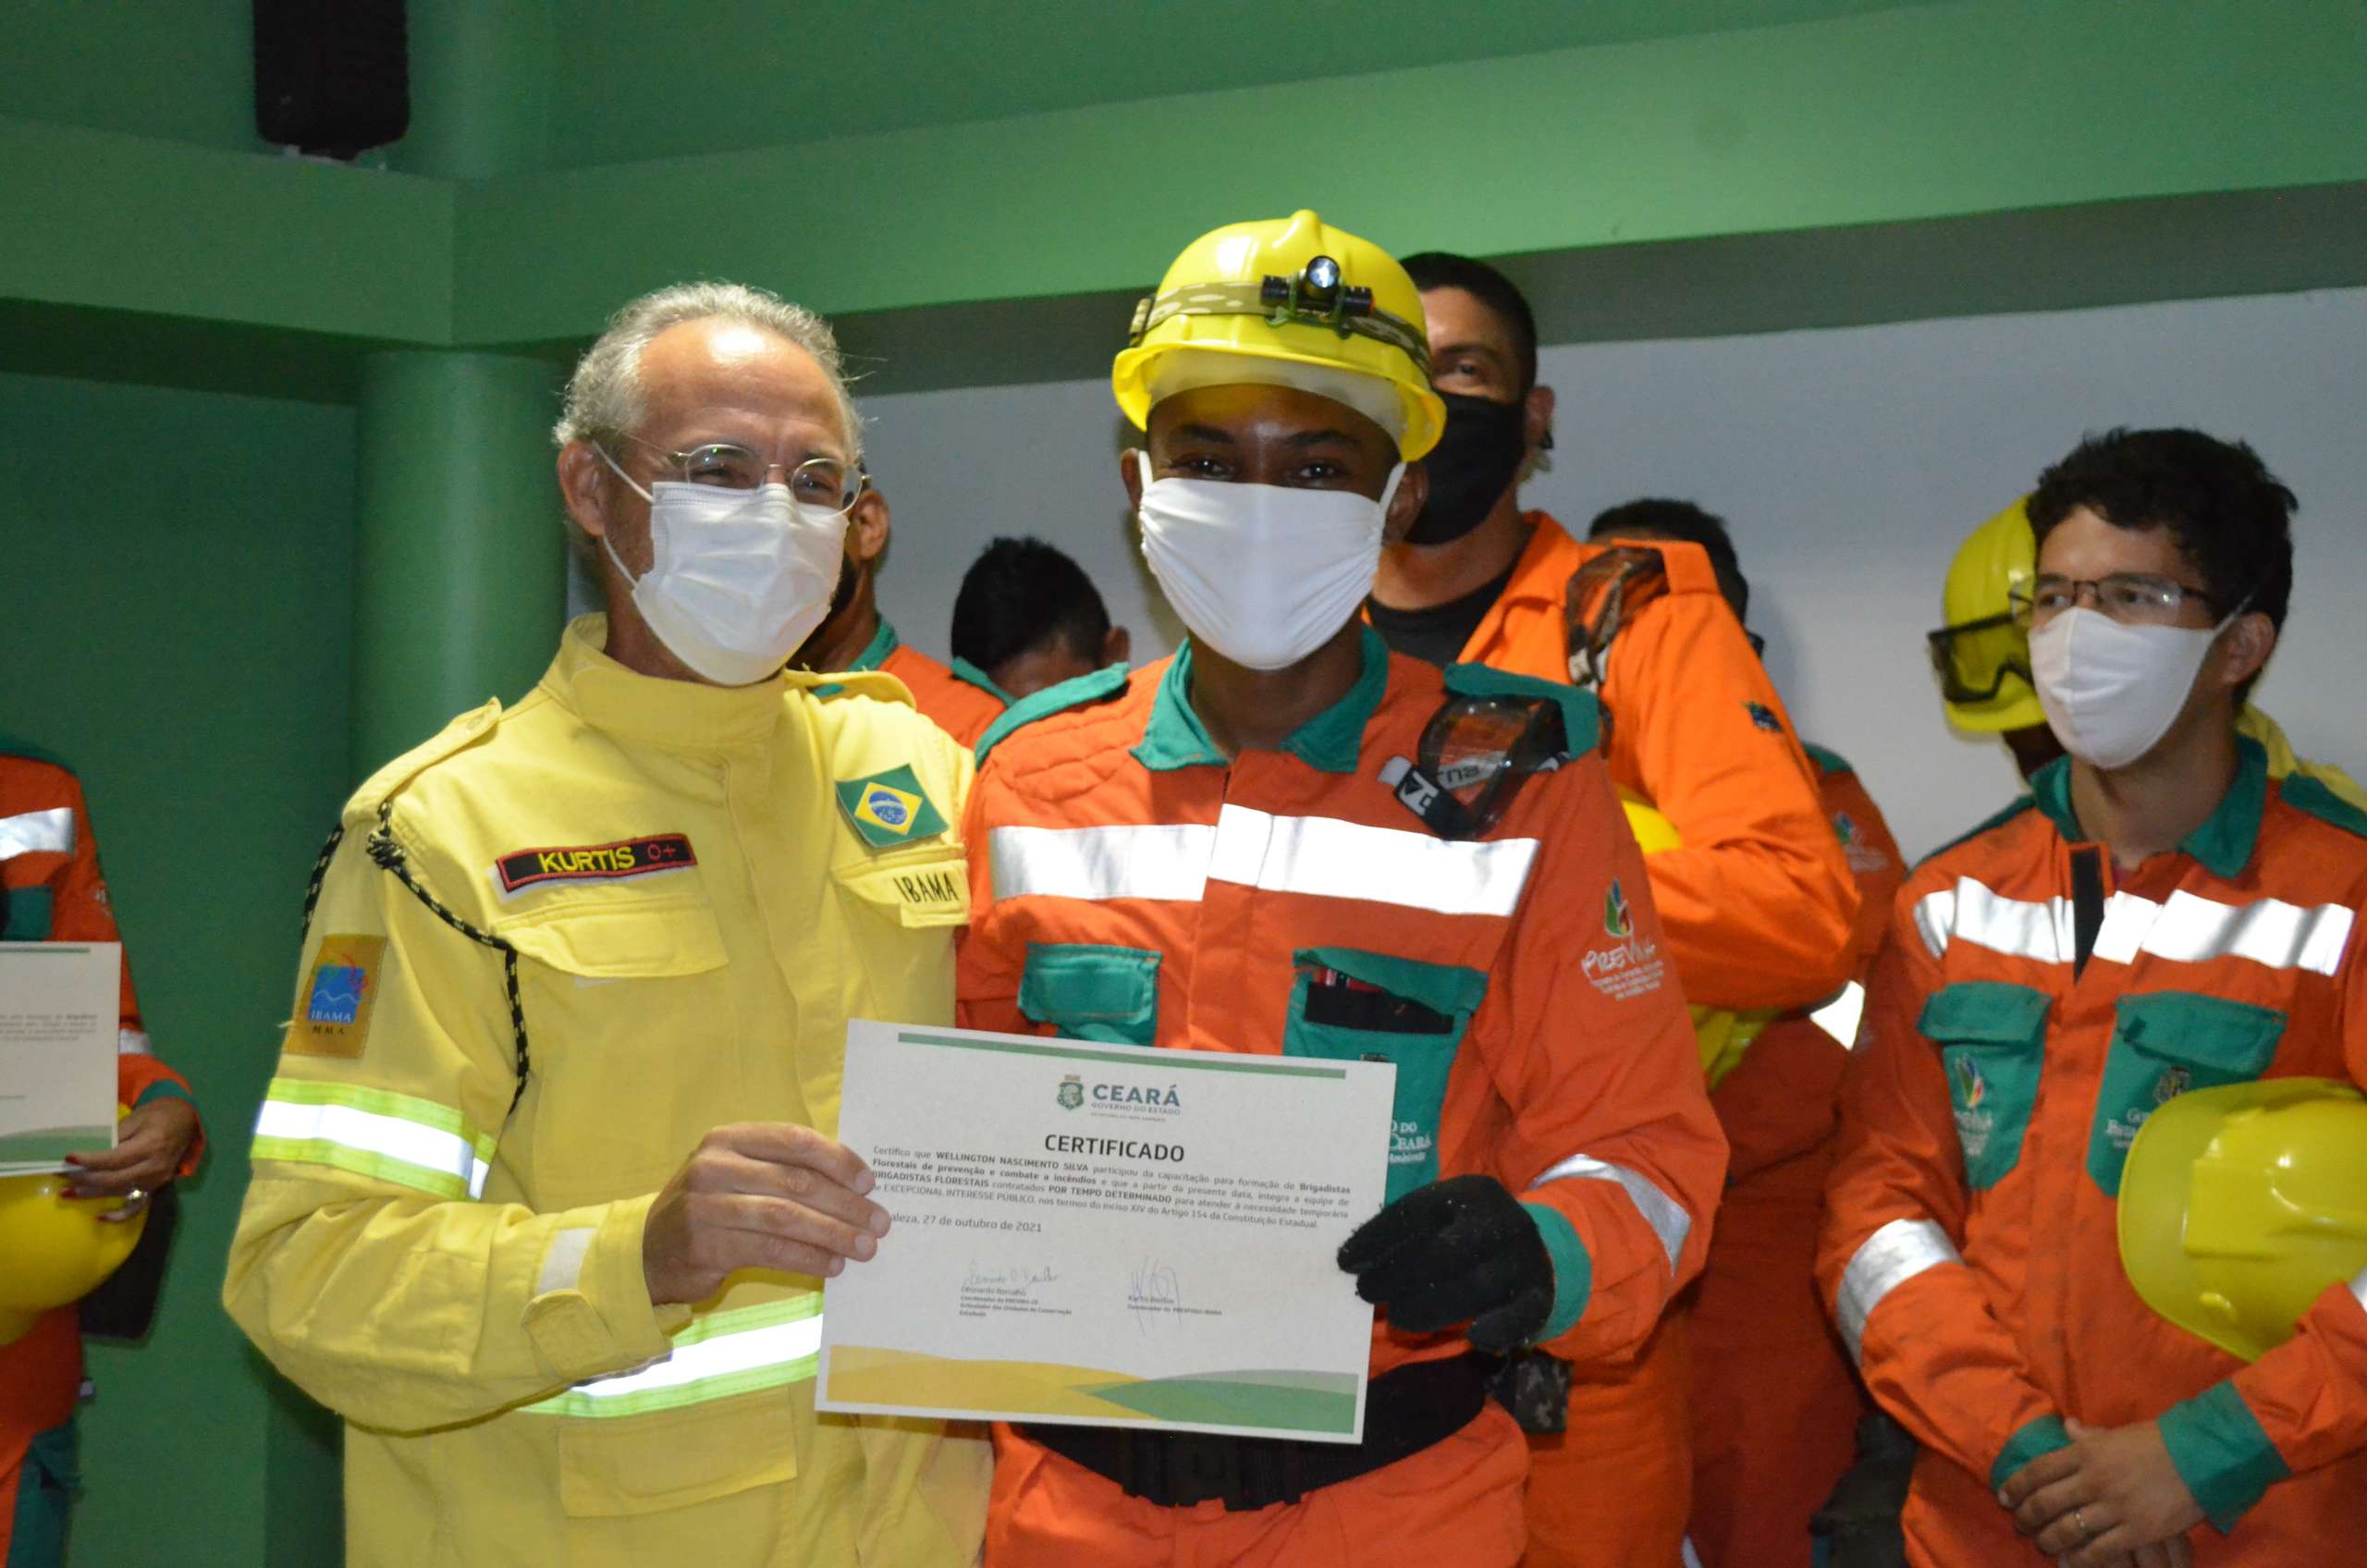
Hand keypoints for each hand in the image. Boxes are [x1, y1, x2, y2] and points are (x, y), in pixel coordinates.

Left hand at [65, 1097, 198, 1220]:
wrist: (186, 1121)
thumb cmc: (158, 1115)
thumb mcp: (136, 1117)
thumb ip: (115, 1135)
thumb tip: (90, 1151)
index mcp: (151, 1145)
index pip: (116, 1158)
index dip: (91, 1161)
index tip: (68, 1159)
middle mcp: (154, 1166)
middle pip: (114, 1178)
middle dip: (85, 1178)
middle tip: (62, 1175)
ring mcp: (156, 1179)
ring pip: (120, 1191)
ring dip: (92, 1194)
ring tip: (67, 1193)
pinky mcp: (156, 1187)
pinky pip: (137, 1205)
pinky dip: (119, 1215)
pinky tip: (100, 1217)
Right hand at [641, 1123, 890, 1306]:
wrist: (648, 1251)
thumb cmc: (710, 1208)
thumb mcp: (737, 1174)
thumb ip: (781, 1170)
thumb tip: (853, 1185)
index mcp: (729, 1139)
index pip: (794, 1140)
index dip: (837, 1159)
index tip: (870, 1182)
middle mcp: (715, 1165)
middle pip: (796, 1181)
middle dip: (845, 1203)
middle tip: (879, 1222)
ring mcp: (706, 1205)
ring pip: (786, 1217)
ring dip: (833, 1234)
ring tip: (864, 1247)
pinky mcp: (706, 1244)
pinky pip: (770, 1250)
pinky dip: (807, 1258)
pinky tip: (831, 1265)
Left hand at [1336, 1174, 1553, 1352]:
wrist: (1541, 1249)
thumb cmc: (1470, 1235)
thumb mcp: (1445, 1218)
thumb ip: (1407, 1233)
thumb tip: (1352, 1261)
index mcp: (1471, 1193)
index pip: (1417, 1211)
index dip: (1377, 1237)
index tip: (1345, 1262)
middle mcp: (1501, 1221)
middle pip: (1445, 1252)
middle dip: (1399, 1275)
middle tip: (1367, 1293)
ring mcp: (1524, 1259)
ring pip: (1476, 1286)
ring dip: (1432, 1307)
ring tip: (1399, 1319)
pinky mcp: (1540, 1296)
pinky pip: (1519, 1316)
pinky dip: (1495, 1329)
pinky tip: (1471, 1337)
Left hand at [2000, 1417, 2203, 1564]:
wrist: (2201, 1458)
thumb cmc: (2159, 1443)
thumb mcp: (2117, 1434)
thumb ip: (2089, 1436)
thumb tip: (2067, 1427)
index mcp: (2085, 1452)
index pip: (2038, 1471)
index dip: (2016, 1486)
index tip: (2005, 1497)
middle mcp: (2093, 1479)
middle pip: (2045, 1503)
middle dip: (2026, 1517)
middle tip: (2020, 1524)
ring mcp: (2114, 1507)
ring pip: (2066, 1530)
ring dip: (2047, 1540)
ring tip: (2042, 1544)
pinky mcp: (2136, 1531)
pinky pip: (2098, 1551)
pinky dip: (2079, 1558)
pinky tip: (2069, 1560)